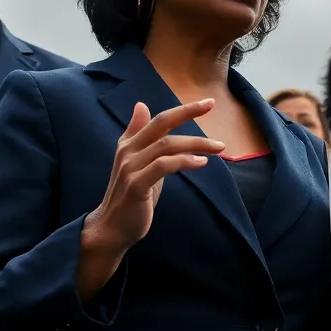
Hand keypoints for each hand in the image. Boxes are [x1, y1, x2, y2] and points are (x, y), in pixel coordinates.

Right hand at [84, 99, 221, 254]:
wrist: (112, 228)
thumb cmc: (130, 195)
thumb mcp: (136, 162)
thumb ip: (140, 135)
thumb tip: (141, 105)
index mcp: (130, 144)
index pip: (159, 119)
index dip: (183, 109)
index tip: (208, 102)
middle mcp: (128, 151)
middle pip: (161, 124)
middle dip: (188, 112)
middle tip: (212, 105)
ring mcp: (131, 167)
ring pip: (167, 145)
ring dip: (196, 143)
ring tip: (218, 147)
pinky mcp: (136, 185)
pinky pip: (163, 166)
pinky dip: (184, 161)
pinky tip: (201, 162)